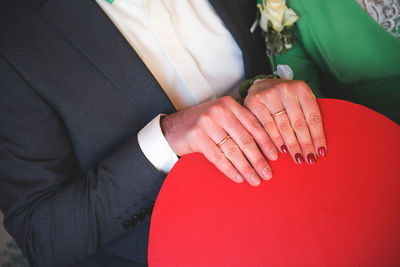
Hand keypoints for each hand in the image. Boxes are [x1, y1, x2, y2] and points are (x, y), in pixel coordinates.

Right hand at [161, 96, 279, 185]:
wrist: (173, 126)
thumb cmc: (202, 124)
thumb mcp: (221, 117)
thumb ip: (239, 124)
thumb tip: (263, 147)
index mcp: (230, 105)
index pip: (253, 124)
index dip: (266, 142)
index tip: (275, 156)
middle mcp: (220, 111)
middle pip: (245, 139)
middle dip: (258, 159)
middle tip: (267, 173)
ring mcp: (207, 124)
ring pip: (233, 150)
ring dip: (246, 168)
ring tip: (255, 180)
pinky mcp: (197, 137)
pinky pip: (218, 157)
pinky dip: (230, 169)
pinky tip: (238, 177)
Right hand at [244, 78, 326, 163]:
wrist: (261, 86)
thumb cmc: (285, 98)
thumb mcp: (299, 100)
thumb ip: (307, 114)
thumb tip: (318, 144)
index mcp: (301, 88)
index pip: (312, 116)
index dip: (317, 136)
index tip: (320, 152)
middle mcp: (285, 89)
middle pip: (298, 123)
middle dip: (305, 144)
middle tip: (309, 159)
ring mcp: (269, 95)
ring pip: (283, 126)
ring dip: (291, 145)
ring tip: (297, 158)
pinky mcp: (254, 102)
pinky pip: (266, 126)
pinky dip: (275, 140)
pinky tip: (281, 150)